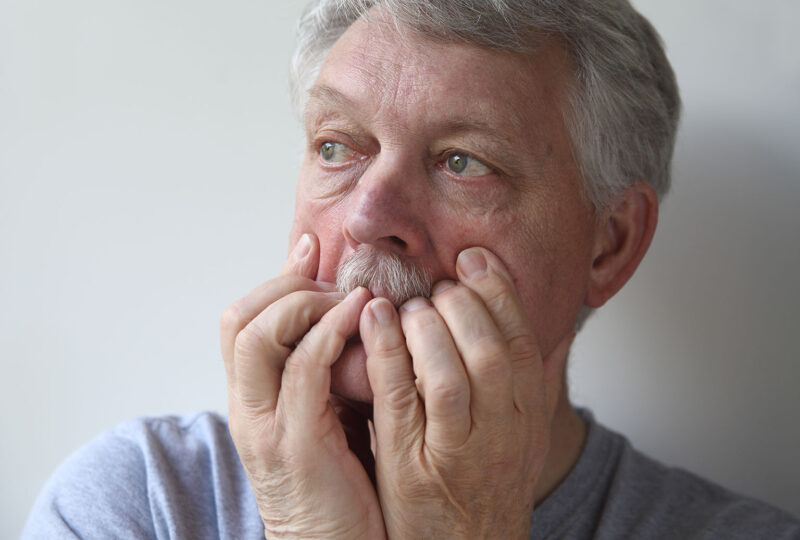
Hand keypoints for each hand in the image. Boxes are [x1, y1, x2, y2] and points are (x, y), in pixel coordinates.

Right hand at [220, 234, 384, 538]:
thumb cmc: (339, 485)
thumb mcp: (324, 417)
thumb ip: (323, 372)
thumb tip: (350, 320)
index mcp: (253, 400)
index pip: (242, 321)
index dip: (276, 277)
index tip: (312, 245)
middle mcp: (248, 409)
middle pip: (238, 319)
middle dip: (285, 283)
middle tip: (333, 277)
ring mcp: (266, 427)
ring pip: (257, 336)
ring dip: (305, 302)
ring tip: (349, 295)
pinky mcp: (297, 445)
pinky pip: (303, 371)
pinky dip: (327, 333)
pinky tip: (360, 316)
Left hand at [360, 247, 572, 539]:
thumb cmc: (484, 488)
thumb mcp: (522, 440)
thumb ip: (528, 386)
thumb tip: (542, 331)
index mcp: (526, 420)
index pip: (521, 343)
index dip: (499, 294)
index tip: (475, 259)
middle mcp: (500, 435)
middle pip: (490, 352)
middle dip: (464, 304)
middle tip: (440, 283)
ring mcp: (456, 451)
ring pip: (449, 374)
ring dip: (428, 326)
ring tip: (411, 304)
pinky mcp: (412, 466)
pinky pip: (400, 399)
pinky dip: (388, 351)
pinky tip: (375, 319)